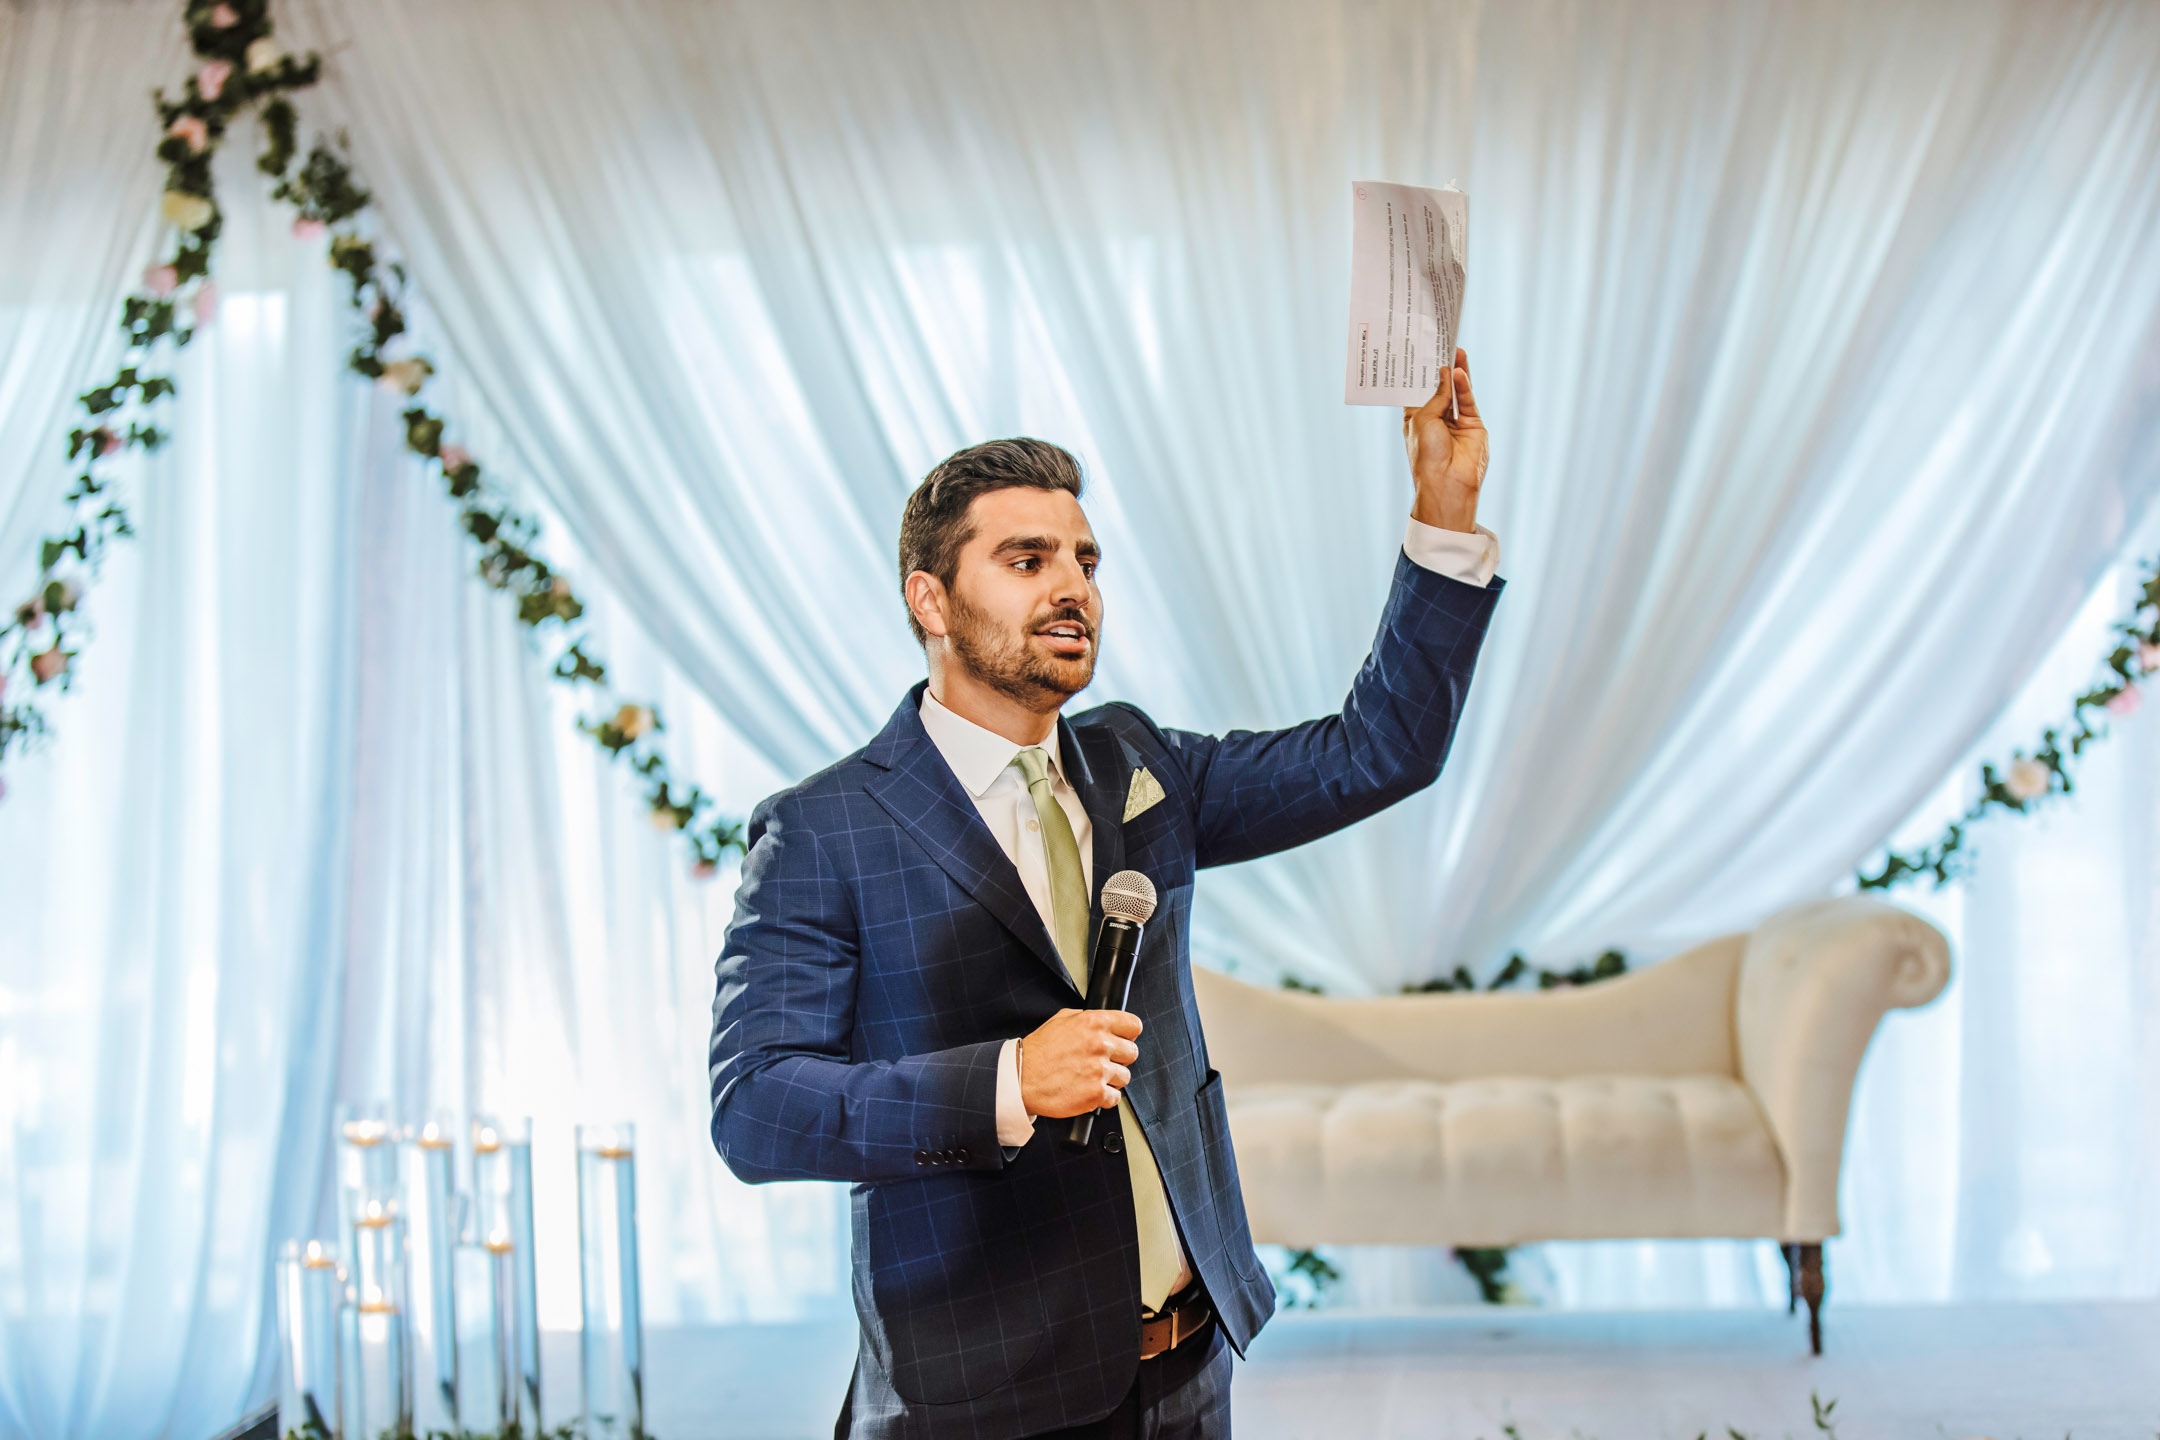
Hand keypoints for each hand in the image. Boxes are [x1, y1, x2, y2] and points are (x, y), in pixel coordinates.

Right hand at [1019, 1008, 1141, 1118]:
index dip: (1128, 1034)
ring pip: (1125, 1076)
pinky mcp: (1096, 1094)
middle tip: (1101, 1062)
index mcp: (1093, 1023)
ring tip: (1091, 1078)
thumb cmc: (1037, 1052)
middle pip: (1132, 1052)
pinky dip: (1103, 1098)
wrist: (1020, 1079)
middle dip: (1119, 1058)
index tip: (1123, 1039)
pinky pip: (1115, 1097)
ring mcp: (1099, 1070)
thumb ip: (1085, 1018)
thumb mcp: (1060, 1020)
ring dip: (1111, 1079)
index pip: (1133, 1025)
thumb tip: (1102, 1022)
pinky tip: (1087, 1090)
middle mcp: (1099, 1044)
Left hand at [1402, 347, 1488, 532]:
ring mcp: (1455, 422)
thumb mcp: (1423, 420)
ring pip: (1456, 391)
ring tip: (1455, 350)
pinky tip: (1460, 371)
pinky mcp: (1473, 425)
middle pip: (1439, 388)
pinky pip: (1467, 401)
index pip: (1418, 392)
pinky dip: (1464, 386)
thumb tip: (1446, 373)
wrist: (1447, 483)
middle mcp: (1436, 419)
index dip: (1421, 374)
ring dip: (1456, 372)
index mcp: (1416, 420)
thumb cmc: (1426, 455)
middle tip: (1441, 345)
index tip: (1421, 353)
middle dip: (1440, 369)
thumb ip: (1436, 396)